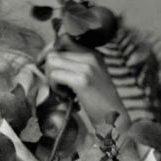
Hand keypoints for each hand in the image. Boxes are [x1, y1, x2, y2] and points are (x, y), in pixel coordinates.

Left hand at [44, 36, 142, 160]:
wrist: (114, 120)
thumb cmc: (98, 103)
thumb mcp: (88, 78)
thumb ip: (72, 66)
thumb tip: (46, 60)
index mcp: (93, 53)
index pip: (63, 39)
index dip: (50, 52)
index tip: (47, 68)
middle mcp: (91, 56)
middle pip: (54, 51)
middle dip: (49, 70)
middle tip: (58, 86)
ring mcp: (88, 66)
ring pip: (51, 61)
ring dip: (51, 79)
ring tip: (63, 92)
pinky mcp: (83, 80)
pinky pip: (55, 75)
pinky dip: (55, 88)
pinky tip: (66, 97)